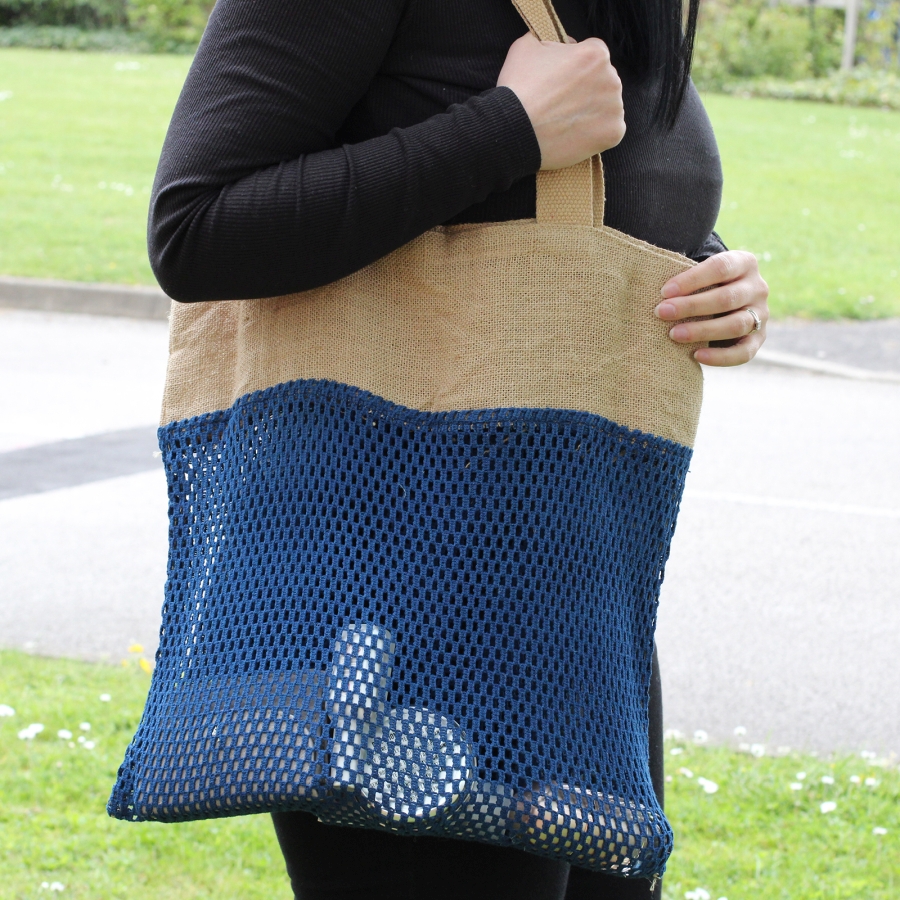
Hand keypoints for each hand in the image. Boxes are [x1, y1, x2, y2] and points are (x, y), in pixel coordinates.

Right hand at [497, 32, 624, 169]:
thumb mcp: (527, 47)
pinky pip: (608, 131)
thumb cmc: (519, 89)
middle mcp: (611, 79)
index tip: (561, 81)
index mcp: (595, 54)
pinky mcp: (613, 134)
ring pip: (606, 107)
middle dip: (585, 90)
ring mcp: (615, 108)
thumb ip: (550, 40)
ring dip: (591, 112)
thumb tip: (563, 46)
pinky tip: (574, 134)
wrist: (514, 131)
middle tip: (560, 104)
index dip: (574, 67)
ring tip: (565, 121)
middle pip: (602, 81)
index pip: (592, 55)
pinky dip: (595, 134)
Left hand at [655, 251, 769, 366]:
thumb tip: (655, 289)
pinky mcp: (759, 339)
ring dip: (702, 331)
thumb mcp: (700, 273)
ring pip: (735, 325)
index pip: (720, 267)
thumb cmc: (703, 285)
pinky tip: (696, 356)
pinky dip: (720, 357)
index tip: (664, 291)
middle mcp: (758, 287)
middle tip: (662, 313)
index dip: (691, 280)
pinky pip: (743, 352)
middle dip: (691, 306)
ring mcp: (761, 314)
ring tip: (673, 334)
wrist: (724, 302)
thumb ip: (686, 276)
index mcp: (745, 263)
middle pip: (726, 298)